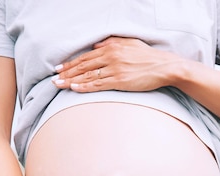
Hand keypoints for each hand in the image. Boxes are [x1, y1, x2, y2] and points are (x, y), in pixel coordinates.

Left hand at [52, 37, 180, 92]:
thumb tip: (96, 46)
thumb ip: (112, 43)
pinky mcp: (120, 81)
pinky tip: (75, 88)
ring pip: (88, 75)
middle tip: (54, 79)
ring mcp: (114, 69)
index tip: (60, 68)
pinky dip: (85, 86)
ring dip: (72, 80)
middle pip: (83, 66)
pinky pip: (98, 84)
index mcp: (111, 47)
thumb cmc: (149, 56)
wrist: (165, 67)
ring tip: (59, 85)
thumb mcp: (130, 43)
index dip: (71, 63)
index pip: (86, 56)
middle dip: (67, 73)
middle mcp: (110, 57)